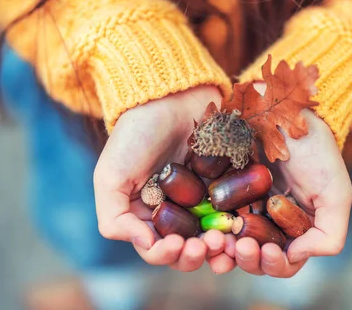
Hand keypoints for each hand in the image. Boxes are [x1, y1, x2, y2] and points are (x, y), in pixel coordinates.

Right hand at [93, 86, 230, 271]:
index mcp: (148, 216)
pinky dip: (240, 225)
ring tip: (225, 238)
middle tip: (208, 244)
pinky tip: (241, 226)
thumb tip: (146, 245)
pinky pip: (238, 211)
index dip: (167, 255)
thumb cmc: (135, 136)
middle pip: (190, 249)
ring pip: (216, 236)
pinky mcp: (229, 185)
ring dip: (221, 246)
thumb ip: (115, 218)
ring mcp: (206, 200)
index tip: (176, 245)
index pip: (158, 250)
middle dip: (197, 254)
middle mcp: (178, 213)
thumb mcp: (110, 177)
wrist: (170, 97)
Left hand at [211, 85, 351, 277]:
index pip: (284, 262)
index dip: (276, 264)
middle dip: (247, 259)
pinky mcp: (222, 193)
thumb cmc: (318, 153)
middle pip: (254, 258)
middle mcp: (268, 225)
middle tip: (240, 247)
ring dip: (224, 251)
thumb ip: (329, 234)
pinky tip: (204, 230)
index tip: (269, 251)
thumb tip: (296, 256)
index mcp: (295, 231)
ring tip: (219, 243)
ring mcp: (243, 209)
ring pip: (230, 243)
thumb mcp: (336, 194)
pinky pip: (211, 218)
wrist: (291, 114)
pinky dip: (208, 229)